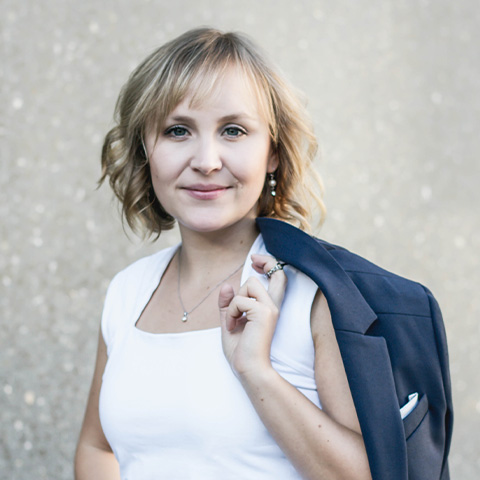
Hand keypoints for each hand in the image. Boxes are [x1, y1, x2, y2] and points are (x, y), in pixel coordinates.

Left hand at [218, 254, 286, 377]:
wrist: (249, 370)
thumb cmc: (241, 352)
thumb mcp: (230, 323)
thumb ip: (228, 304)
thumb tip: (227, 285)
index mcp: (269, 308)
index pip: (279, 279)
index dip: (271, 264)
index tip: (256, 261)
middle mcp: (274, 305)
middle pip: (275, 273)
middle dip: (265, 262)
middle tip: (253, 261)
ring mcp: (270, 308)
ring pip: (250, 283)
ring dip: (235, 300)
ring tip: (233, 319)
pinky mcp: (263, 312)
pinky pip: (239, 300)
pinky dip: (230, 312)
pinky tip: (232, 326)